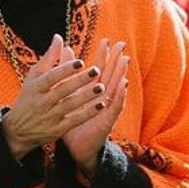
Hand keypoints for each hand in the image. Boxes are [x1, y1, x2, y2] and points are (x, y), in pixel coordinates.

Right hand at [0, 34, 105, 159]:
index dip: (65, 70)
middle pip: (62, 91)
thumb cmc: (29, 97)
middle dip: (79, 81)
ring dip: (86, 97)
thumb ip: (49, 58)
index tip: (80, 61)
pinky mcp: (56, 130)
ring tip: (102, 87)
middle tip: (96, 70)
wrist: (17, 130)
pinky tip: (101, 105)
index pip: (51, 77)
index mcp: (35, 87)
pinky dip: (87, 113)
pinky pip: (74, 121)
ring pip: (69, 106)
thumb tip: (59, 37)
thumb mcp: (34, 77)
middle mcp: (41, 102)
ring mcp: (49, 117)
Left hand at [63, 39, 129, 177]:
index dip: (104, 55)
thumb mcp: (68, 97)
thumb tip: (64, 54)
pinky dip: (120, 95)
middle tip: (120, 45)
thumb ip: (67, 75)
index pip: (100, 70)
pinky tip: (123, 85)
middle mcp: (103, 97)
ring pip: (116, 88)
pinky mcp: (108, 120)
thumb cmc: (73, 121)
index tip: (106, 40)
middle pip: (111, 75)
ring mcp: (107, 109)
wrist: (76, 147)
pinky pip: (116, 106)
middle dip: (116, 60)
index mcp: (93, 91)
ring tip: (124, 60)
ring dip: (121, 74)